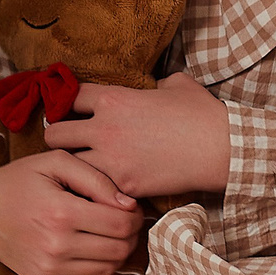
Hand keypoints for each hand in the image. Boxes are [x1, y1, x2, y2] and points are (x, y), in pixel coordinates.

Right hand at [0, 152, 142, 274]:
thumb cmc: (19, 181)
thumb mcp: (55, 163)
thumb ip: (97, 179)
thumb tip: (129, 205)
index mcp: (61, 213)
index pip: (121, 224)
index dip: (135, 215)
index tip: (130, 206)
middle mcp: (56, 246)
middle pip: (120, 249)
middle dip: (130, 233)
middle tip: (124, 219)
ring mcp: (50, 269)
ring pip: (110, 268)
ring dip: (118, 250)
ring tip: (108, 231)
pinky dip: (98, 263)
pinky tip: (89, 244)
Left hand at [44, 73, 229, 197]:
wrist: (220, 149)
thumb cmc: (201, 114)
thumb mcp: (176, 85)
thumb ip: (155, 85)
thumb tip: (154, 88)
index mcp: (113, 99)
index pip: (70, 97)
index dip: (68, 103)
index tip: (70, 111)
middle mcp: (104, 128)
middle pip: (55, 134)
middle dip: (58, 138)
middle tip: (66, 145)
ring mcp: (112, 160)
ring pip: (69, 167)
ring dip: (73, 167)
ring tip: (79, 172)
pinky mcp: (123, 185)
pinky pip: (96, 188)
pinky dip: (96, 189)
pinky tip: (100, 190)